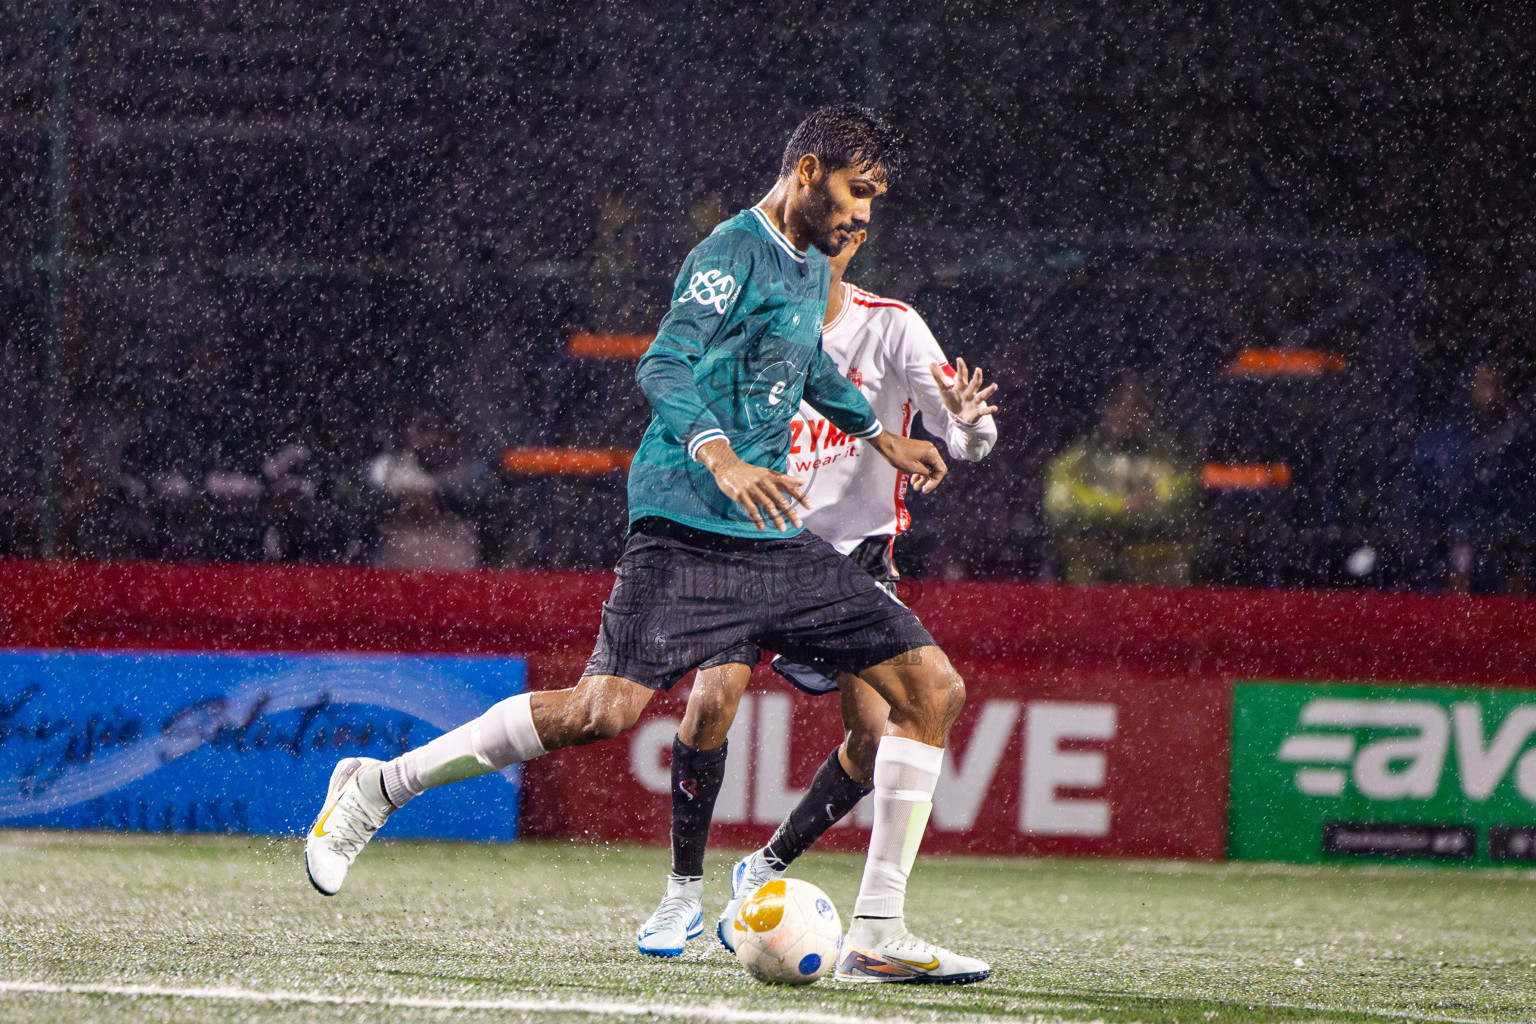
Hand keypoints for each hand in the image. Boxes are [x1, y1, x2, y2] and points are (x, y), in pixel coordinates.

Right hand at [695, 438, 809, 530]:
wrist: (728, 467)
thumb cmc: (750, 473)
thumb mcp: (768, 473)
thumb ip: (785, 479)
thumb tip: (803, 482)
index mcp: (771, 477)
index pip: (789, 487)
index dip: (800, 496)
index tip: (810, 507)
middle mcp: (764, 483)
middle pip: (780, 499)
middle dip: (790, 512)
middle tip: (798, 524)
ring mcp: (752, 489)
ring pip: (767, 505)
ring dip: (776, 518)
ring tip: (782, 529)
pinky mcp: (741, 495)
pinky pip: (751, 509)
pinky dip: (757, 519)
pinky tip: (762, 527)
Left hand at [868, 431, 946, 492]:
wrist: (886, 443)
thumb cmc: (898, 455)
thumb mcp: (913, 468)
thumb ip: (925, 473)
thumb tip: (929, 476)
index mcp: (931, 453)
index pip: (941, 470)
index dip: (935, 481)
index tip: (926, 489)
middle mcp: (930, 450)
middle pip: (935, 468)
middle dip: (929, 480)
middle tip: (921, 490)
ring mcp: (924, 449)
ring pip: (928, 466)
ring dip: (923, 477)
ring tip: (915, 486)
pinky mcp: (918, 450)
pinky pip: (923, 462)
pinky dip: (919, 471)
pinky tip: (913, 479)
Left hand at [931, 358, 998, 424]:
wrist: (958, 416)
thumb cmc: (952, 400)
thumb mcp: (943, 389)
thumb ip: (938, 377)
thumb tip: (931, 362)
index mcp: (962, 386)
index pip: (962, 375)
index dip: (961, 368)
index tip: (959, 359)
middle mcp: (970, 392)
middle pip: (974, 383)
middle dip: (976, 377)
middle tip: (978, 369)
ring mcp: (975, 401)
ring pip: (983, 395)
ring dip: (989, 391)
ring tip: (994, 386)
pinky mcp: (977, 411)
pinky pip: (984, 411)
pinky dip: (989, 410)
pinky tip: (995, 408)